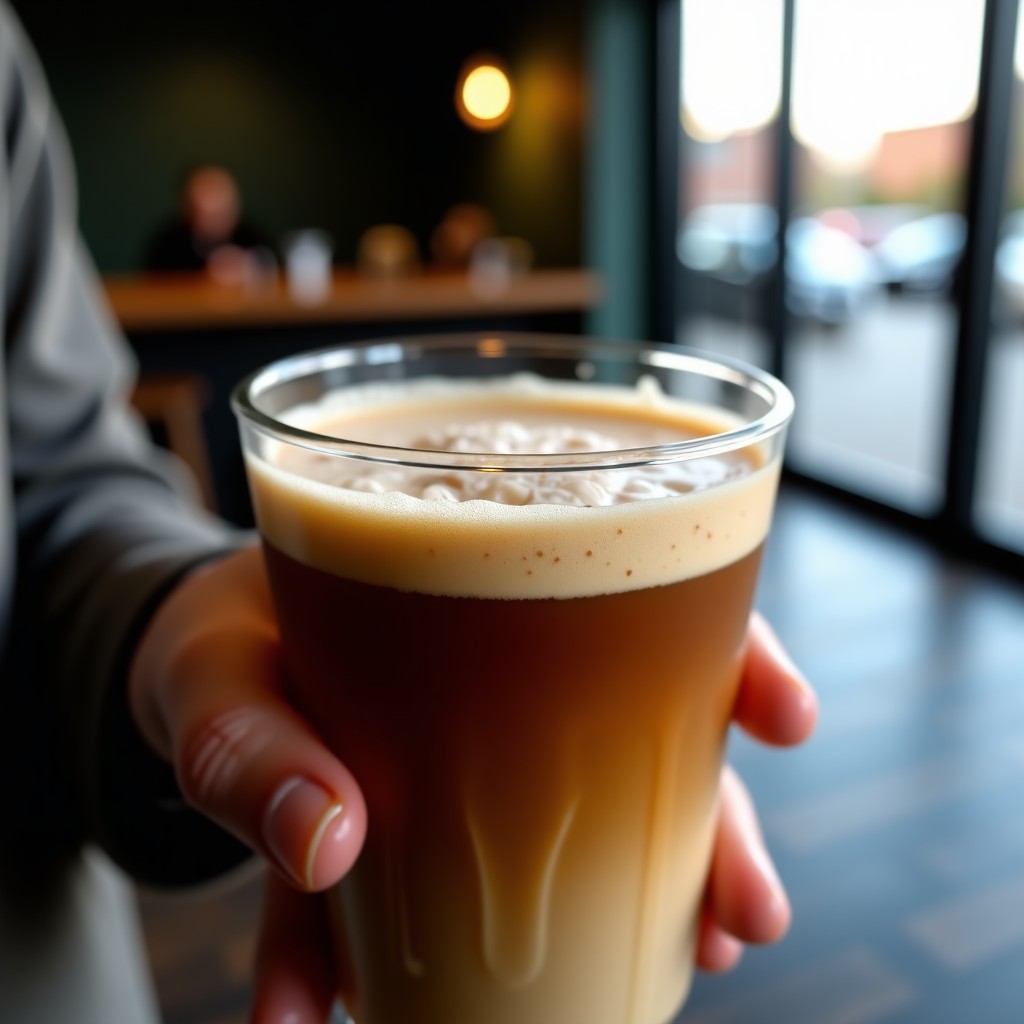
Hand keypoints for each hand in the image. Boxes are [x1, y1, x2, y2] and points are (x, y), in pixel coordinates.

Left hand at [130, 547, 815, 1021]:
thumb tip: (332, 845)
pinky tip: (333, 1014)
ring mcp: (467, 761)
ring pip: (578, 827)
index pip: (642, 590)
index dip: (731, 647)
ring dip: (619, 910)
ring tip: (659, 978)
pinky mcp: (409, 837)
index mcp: (482, 587)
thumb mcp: (218, 670)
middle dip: (715, 822)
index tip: (788, 715)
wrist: (169, 672)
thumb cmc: (219, 639)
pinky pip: (419, 909)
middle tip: (752, 913)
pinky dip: (385, 975)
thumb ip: (249, 745)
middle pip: (645, 732)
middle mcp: (500, 676)